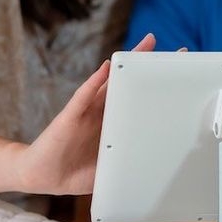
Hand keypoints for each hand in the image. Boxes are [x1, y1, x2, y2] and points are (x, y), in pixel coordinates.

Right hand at [17, 34, 157, 194]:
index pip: (138, 100)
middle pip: (128, 82)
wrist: (43, 176)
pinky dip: (94, 82)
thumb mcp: (111, 168)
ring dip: (126, 63)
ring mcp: (87, 111)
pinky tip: (106, 69)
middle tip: (172, 50)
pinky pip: (83, 96)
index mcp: (115, 123)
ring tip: (145, 46)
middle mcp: (103, 111)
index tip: (178, 76)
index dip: (157, 87)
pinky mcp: (70, 116)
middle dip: (147, 64)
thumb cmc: (75, 171)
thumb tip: (157, 170)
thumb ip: (129, 163)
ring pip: (109, 82)